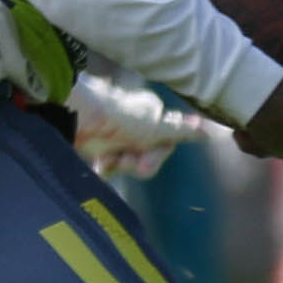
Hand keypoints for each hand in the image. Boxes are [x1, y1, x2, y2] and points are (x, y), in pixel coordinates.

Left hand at [70, 69, 218, 179]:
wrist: (75, 117)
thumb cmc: (119, 118)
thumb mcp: (155, 125)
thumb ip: (181, 130)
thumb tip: (208, 130)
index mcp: (148, 114)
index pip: (166, 143)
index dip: (156, 156)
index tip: (145, 163)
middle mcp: (132, 125)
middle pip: (146, 157)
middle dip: (136, 163)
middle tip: (125, 160)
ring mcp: (113, 137)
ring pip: (126, 164)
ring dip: (119, 165)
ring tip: (105, 160)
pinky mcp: (93, 147)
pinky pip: (107, 167)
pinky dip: (103, 168)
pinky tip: (97, 165)